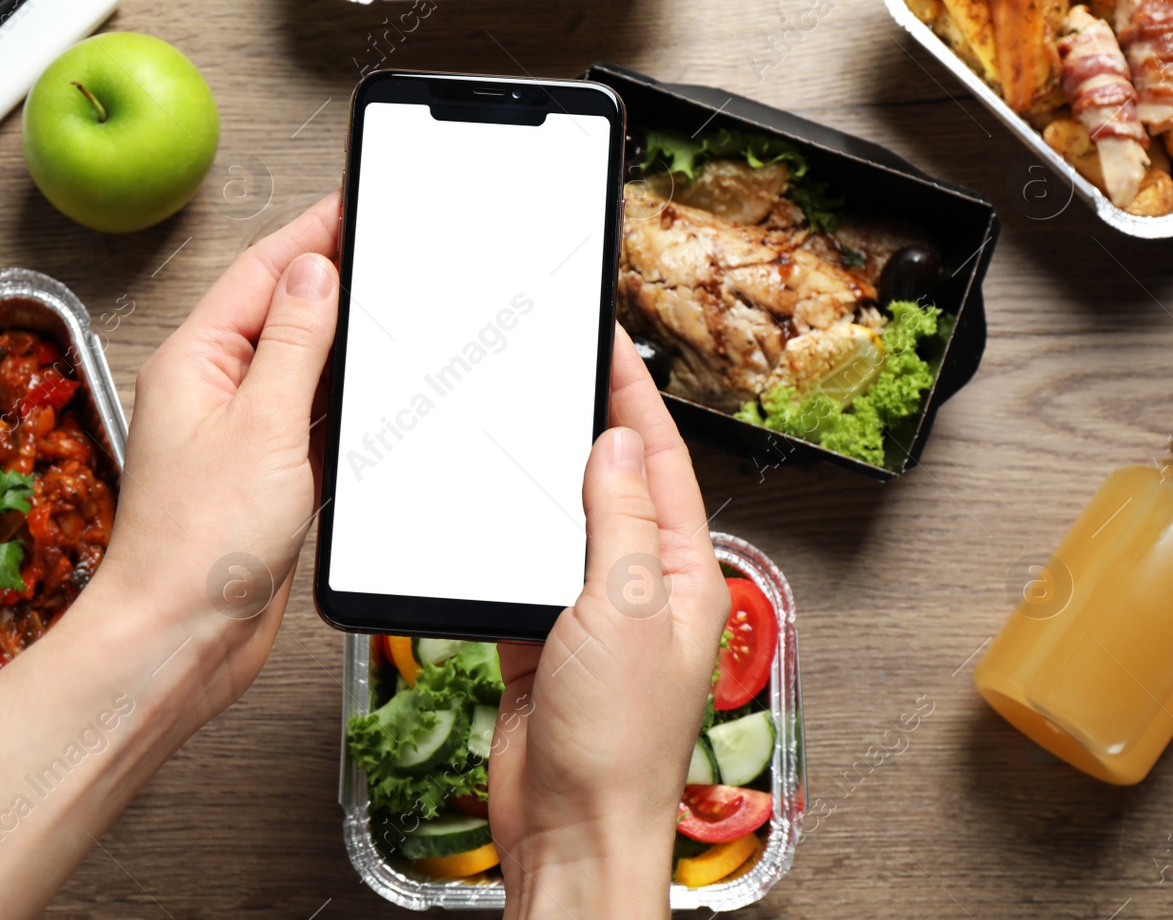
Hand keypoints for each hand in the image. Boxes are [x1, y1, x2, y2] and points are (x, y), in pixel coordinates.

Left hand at [0, 197, 346, 919]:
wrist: (180, 637)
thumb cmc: (198, 545)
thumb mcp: (261, 425)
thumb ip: (293, 343)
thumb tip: (313, 272)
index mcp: (195, 361)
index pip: (262, 271)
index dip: (312, 232)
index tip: (354, 201)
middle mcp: (212, 390)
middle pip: (281, 312)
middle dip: (331, 277)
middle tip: (385, 243)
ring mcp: (238, 434)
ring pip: (298, 365)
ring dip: (340, 339)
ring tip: (389, 307)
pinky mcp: (264, 477)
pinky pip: (309, 418)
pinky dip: (341, 399)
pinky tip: (372, 391)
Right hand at [488, 325, 729, 919]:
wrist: (570, 828)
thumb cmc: (617, 744)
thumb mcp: (624, 610)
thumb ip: (616, 521)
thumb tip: (614, 444)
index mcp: (681, 574)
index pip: (659, 463)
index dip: (636, 398)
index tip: (612, 344)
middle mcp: (641, 588)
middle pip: (616, 483)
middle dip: (594, 422)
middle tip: (567, 364)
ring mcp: (592, 614)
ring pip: (567, 521)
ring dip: (548, 474)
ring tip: (526, 417)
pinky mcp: (544, 638)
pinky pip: (526, 568)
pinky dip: (508, 535)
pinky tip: (491, 508)